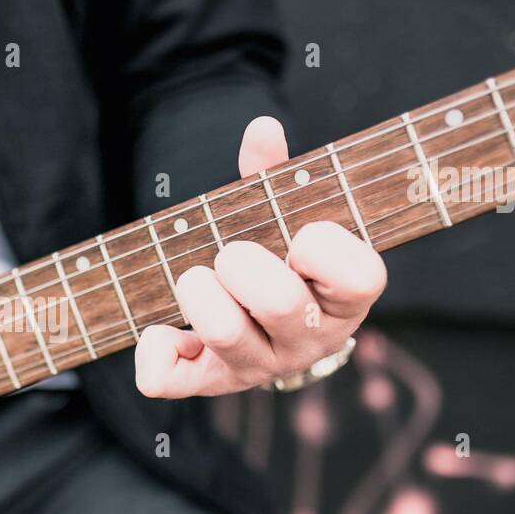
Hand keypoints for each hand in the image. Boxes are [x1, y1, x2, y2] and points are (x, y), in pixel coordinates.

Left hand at [135, 116, 386, 397]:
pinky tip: (166, 328)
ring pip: (223, 333)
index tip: (301, 237)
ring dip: (197, 291)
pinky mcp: (209, 385)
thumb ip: (275, 177)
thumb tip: (261, 129)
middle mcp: (310, 341)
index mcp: (344, 299)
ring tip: (198, 279)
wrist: (264, 332)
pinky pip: (167, 379)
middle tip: (232, 254)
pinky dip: (154, 348)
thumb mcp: (287, 221)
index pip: (360, 277)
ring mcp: (260, 368)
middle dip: (241, 261)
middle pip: (280, 302)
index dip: (323, 247)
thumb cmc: (282, 263)